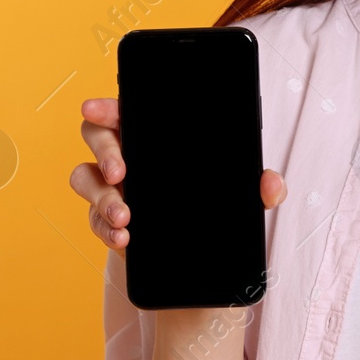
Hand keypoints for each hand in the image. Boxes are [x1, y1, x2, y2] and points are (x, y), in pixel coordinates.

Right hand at [69, 97, 287, 255]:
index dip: (106, 105)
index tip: (94, 107)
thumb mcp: (243, 190)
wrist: (202, 254)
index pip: (125, 109)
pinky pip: (93, 220)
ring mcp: (114, 187)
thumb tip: (273, 185)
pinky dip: (105, 229)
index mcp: (155, 134)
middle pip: (97, 137)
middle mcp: (128, 154)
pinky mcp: (108, 220)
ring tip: (125, 216)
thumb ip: (261, 185)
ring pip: (86, 179)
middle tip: (121, 171)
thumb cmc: (217, 202)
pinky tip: (123, 237)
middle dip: (104, 152)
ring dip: (102, 197)